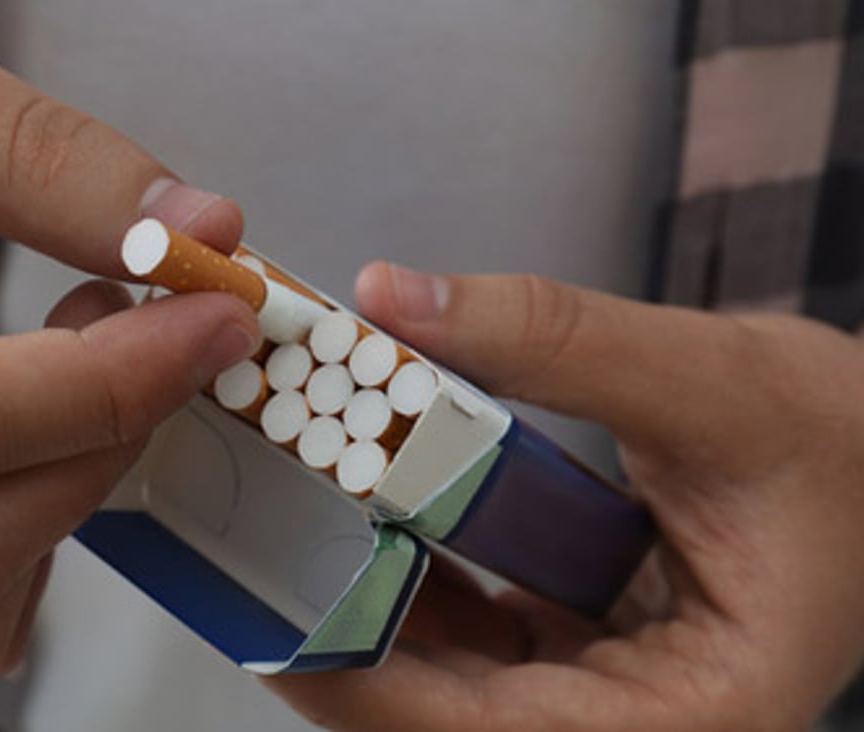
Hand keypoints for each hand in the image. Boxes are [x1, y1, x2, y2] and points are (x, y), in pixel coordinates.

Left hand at [267, 265, 863, 729]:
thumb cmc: (842, 442)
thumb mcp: (711, 379)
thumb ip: (554, 338)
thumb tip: (391, 296)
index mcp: (694, 712)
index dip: (374, 695)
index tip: (277, 633)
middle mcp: (639, 721)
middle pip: (455, 716)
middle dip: (350, 642)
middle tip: (253, 562)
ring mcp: (602, 687)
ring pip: (453, 677)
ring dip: (367, 603)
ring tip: (283, 527)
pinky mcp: (577, 643)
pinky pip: (472, 632)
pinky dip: (411, 576)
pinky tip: (357, 512)